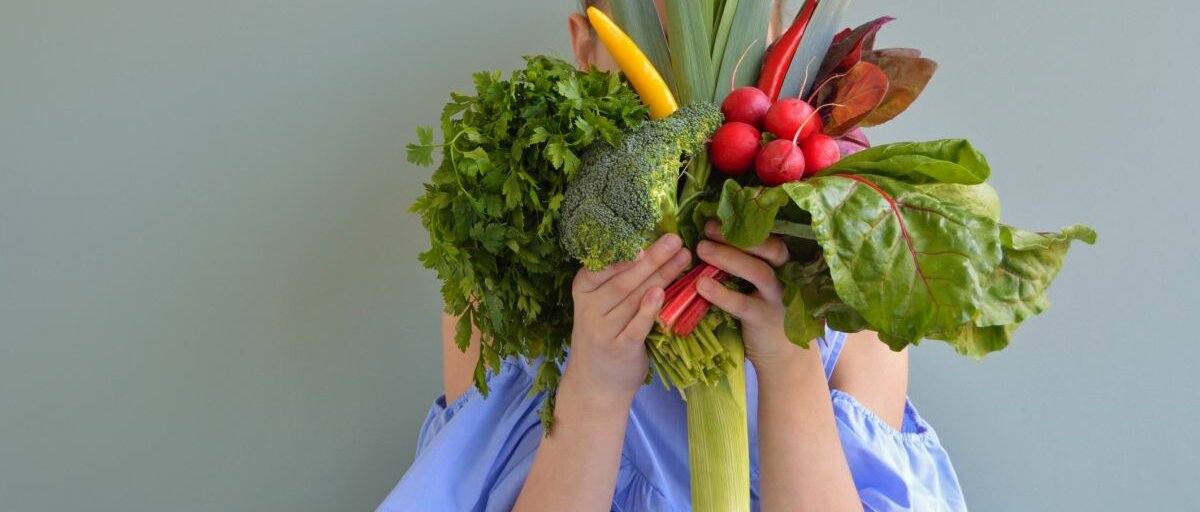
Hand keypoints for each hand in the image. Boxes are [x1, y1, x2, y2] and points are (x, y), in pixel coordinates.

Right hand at [564, 233, 691, 407]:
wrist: (595, 385)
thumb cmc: (605, 335)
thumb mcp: (601, 305)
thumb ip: (619, 281)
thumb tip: (652, 246)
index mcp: (583, 290)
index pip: (603, 265)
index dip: (626, 249)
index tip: (647, 232)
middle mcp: (589, 309)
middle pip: (625, 279)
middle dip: (652, 257)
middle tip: (675, 239)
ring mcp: (603, 330)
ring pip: (635, 298)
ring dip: (661, 276)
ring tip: (683, 258)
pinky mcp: (619, 349)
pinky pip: (636, 326)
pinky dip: (648, 310)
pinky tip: (661, 293)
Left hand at [694, 220, 813, 373]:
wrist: (783, 356)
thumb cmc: (765, 311)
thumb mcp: (761, 284)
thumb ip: (745, 262)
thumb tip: (710, 236)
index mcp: (784, 264)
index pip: (770, 236)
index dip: (745, 225)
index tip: (716, 218)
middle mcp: (787, 277)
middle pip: (770, 248)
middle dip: (738, 236)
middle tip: (708, 229)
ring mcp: (778, 299)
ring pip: (758, 272)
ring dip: (728, 258)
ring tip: (701, 250)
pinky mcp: (765, 320)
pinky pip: (743, 304)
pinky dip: (721, 294)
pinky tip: (701, 286)